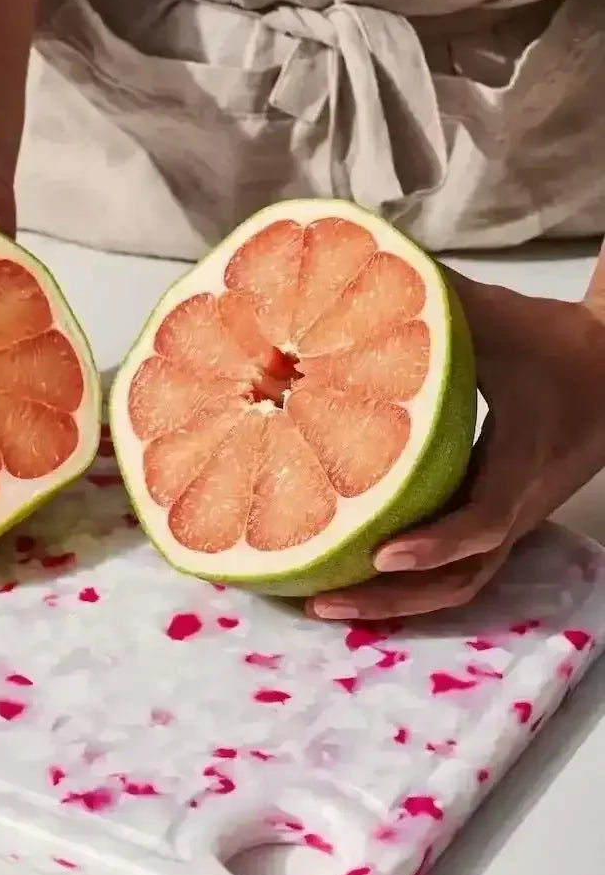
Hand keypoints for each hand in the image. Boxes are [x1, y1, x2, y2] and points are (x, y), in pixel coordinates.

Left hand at [309, 270, 604, 621]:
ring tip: (328, 605)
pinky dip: (412, 582)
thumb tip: (364, 269)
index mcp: (520, 463)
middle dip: (394, 598)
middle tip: (322, 603)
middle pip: (459, 577)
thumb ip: (434, 298)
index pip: (481, 521)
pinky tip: (356, 577)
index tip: (381, 551)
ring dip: (399, 602)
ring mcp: (508, 519)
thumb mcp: (495, 317)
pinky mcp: (497, 518)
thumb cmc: (551, 343)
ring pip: (458, 583)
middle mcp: (516, 505)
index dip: (434, 543)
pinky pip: (456, 567)